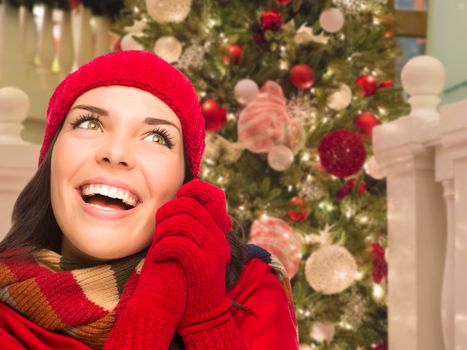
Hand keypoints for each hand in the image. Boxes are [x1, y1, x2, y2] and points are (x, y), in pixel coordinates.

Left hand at [150, 180, 232, 334]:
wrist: (201, 314)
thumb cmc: (188, 278)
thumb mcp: (194, 248)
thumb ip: (189, 227)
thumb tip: (173, 205)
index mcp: (216, 230)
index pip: (215, 195)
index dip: (194, 189)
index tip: (177, 198)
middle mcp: (218, 236)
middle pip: (190, 205)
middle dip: (167, 211)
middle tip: (159, 226)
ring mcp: (212, 250)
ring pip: (183, 222)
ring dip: (162, 231)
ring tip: (158, 244)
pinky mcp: (203, 265)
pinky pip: (178, 243)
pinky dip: (162, 247)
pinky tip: (158, 257)